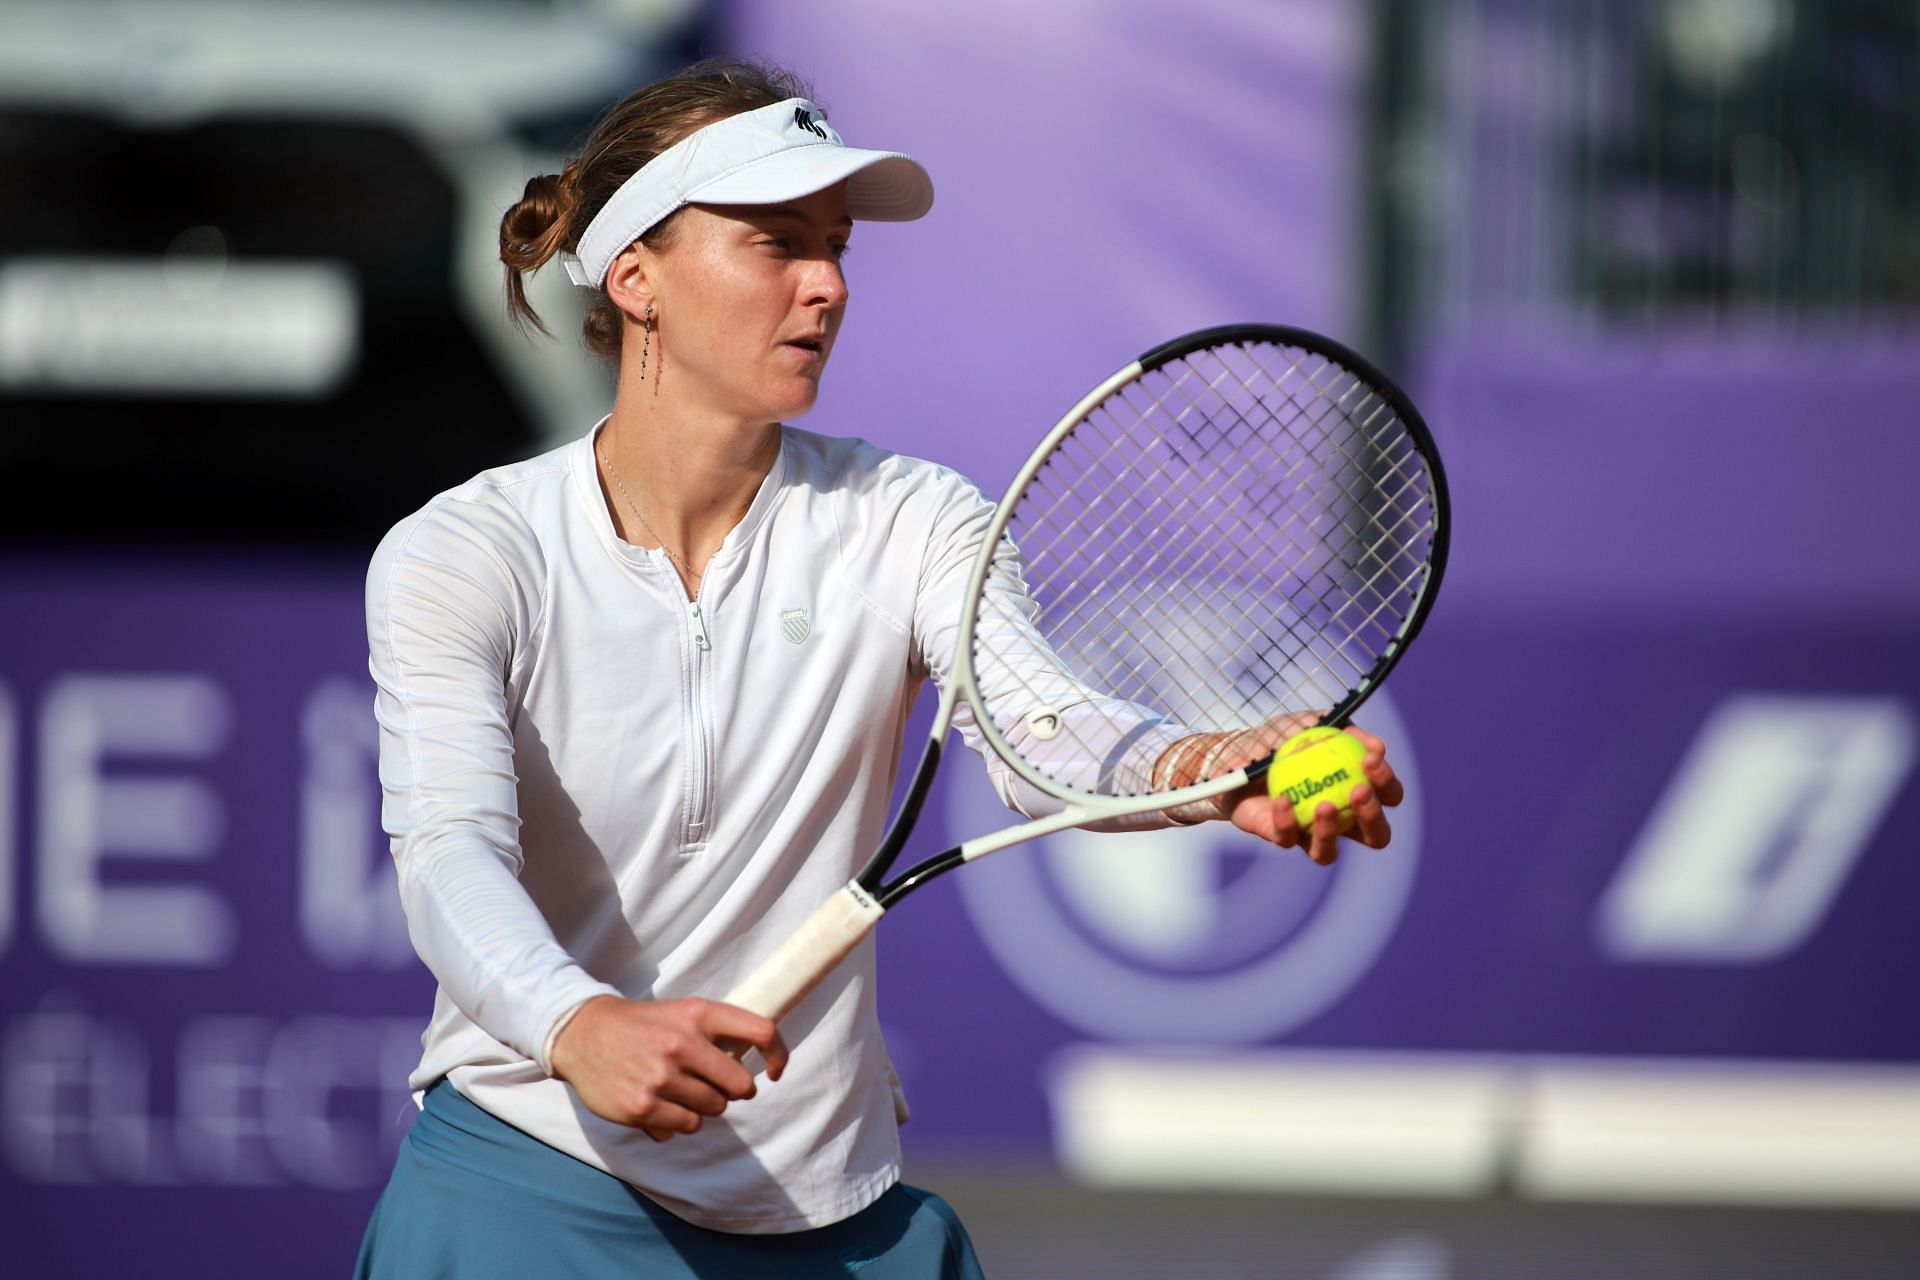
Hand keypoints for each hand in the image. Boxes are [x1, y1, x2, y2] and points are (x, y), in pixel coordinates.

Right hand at [547, 995, 788, 1141]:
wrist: (583, 1034)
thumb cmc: (644, 1026)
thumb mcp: (683, 1012)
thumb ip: (718, 1031)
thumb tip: (758, 1062)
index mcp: (698, 1014)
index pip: (761, 1032)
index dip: (778, 1054)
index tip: (774, 1071)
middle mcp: (682, 1044)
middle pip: (740, 1086)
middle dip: (733, 1091)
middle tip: (715, 1085)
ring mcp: (662, 1078)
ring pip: (714, 1110)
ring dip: (703, 1106)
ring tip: (678, 1090)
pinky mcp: (642, 1107)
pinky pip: (686, 1126)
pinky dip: (678, 1121)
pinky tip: (660, 1104)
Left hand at [1154, 718, 1404, 865]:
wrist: (1235, 751)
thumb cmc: (1281, 738)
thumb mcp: (1313, 723)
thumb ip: (1345, 730)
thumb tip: (1378, 746)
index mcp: (1355, 791)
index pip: (1387, 795)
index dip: (1386, 782)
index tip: (1370, 759)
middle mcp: (1339, 819)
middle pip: (1374, 836)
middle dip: (1373, 817)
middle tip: (1358, 791)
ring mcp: (1308, 833)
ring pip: (1329, 851)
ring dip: (1330, 831)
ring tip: (1324, 805)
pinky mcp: (1279, 837)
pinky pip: (1287, 837)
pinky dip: (1286, 820)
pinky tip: (1283, 800)